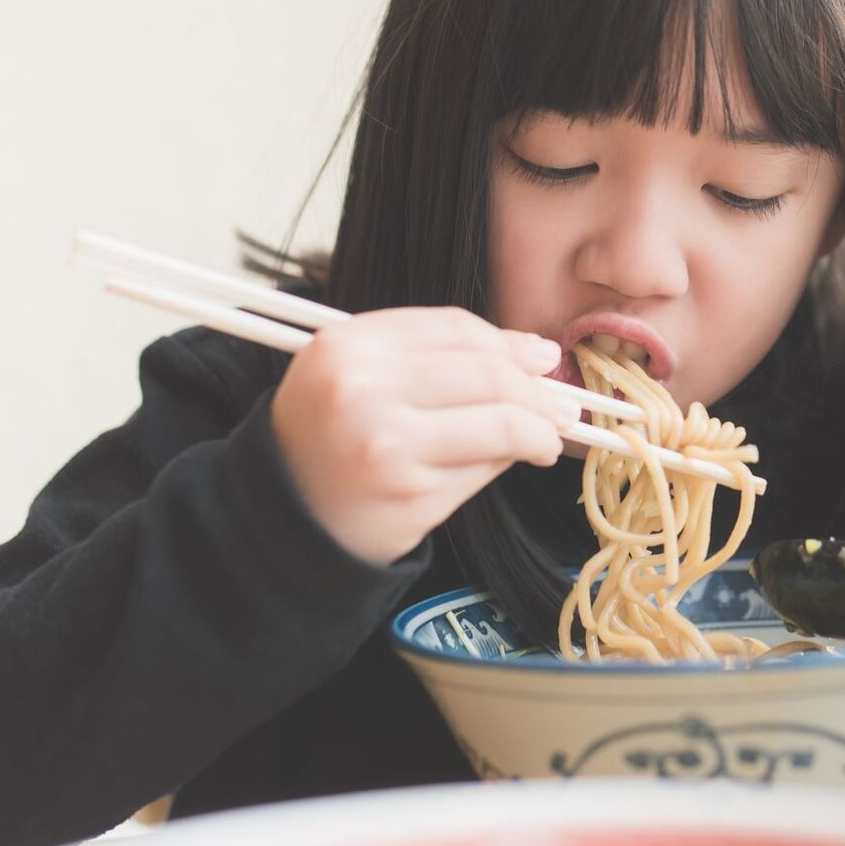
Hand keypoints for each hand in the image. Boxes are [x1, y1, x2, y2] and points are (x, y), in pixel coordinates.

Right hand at [269, 307, 578, 566]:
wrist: (283, 516)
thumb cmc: (331, 437)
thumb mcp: (360, 377)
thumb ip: (438, 358)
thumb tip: (537, 354)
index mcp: (347, 347)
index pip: (455, 329)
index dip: (509, 343)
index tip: (541, 358)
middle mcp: (362, 391)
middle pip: (487, 375)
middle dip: (537, 391)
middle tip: (561, 406)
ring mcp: (388, 447)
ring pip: (500, 424)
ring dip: (539, 432)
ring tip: (547, 439)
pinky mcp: (411, 497)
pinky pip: (484, 470)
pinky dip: (506, 464)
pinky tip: (510, 463)